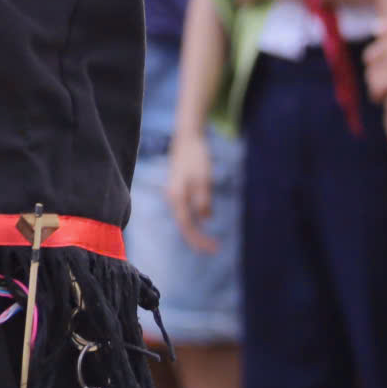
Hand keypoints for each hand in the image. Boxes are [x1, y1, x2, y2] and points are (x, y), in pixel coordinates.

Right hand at [165, 128, 217, 254]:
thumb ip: (203, 200)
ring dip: (197, 231)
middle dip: (198, 239)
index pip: (187, 225)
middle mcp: (173, 197)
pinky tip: (205, 221)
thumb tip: (206, 218)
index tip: (212, 249)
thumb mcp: (203, 179)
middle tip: (214, 249)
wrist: (188, 138)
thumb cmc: (196, 157)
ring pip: (184, 218)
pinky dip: (195, 219)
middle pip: (184, 225)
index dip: (199, 239)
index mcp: (176, 197)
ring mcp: (175, 193)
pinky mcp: (180, 189)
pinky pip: (186, 210)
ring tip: (210, 242)